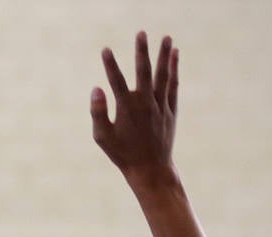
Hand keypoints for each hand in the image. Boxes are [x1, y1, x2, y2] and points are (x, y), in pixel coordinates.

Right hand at [90, 32, 177, 180]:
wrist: (150, 168)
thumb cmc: (122, 154)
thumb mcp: (103, 138)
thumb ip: (98, 112)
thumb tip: (96, 88)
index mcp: (126, 108)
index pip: (116, 81)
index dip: (110, 65)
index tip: (105, 50)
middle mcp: (145, 103)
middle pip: (143, 71)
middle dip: (141, 51)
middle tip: (141, 33)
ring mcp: (160, 105)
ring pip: (162, 74)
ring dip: (164, 55)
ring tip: (166, 37)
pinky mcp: (170, 109)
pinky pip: (173, 84)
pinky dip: (174, 69)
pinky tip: (175, 55)